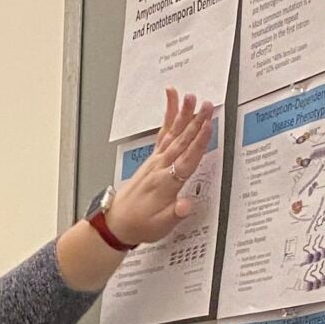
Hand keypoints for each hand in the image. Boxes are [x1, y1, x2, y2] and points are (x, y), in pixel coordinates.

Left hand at [107, 87, 215, 245]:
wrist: (116, 223)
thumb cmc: (140, 224)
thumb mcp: (160, 226)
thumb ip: (175, 214)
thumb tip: (187, 205)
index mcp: (166, 183)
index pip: (186, 159)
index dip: (198, 142)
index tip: (208, 126)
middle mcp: (160, 168)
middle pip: (182, 141)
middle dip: (195, 122)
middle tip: (206, 104)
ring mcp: (156, 161)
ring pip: (173, 133)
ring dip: (183, 115)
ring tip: (191, 97)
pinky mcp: (153, 158)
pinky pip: (163, 133)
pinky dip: (168, 116)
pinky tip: (173, 101)